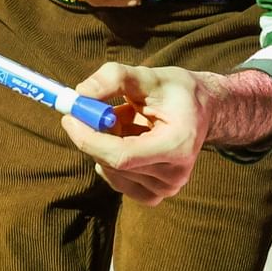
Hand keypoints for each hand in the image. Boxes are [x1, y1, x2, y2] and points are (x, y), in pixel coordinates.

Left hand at [60, 63, 208, 204]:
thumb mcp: (149, 75)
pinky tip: (129, 139)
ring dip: (105, 144)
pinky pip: (115, 178)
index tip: (69, 117)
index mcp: (178, 145)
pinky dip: (111, 158)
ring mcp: (165, 189)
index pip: (121, 155)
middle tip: (86, 108)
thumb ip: (114, 78)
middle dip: (91, 135)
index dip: (89, 139)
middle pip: (112, 163)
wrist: (202, 112)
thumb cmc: (177, 92)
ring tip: (126, 121)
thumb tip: (79, 94)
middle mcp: (174, 174)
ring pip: (110, 170)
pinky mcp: (154, 195)